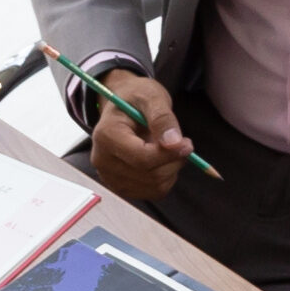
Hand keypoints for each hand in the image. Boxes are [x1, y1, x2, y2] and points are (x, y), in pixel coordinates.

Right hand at [79, 66, 190, 209]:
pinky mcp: (120, 186)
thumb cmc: (136, 98)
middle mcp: (102, 160)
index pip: (141, 159)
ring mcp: (109, 176)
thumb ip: (163, 118)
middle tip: (183, 144)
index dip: (170, 154)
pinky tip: (162, 162)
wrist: (122, 106)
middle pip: (150, 175)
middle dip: (174, 161)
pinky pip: (152, 193)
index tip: (187, 143)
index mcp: (106, 136)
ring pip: (154, 187)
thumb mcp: (151, 97)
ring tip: (169, 150)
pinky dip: (165, 179)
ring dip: (171, 170)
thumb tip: (174, 143)